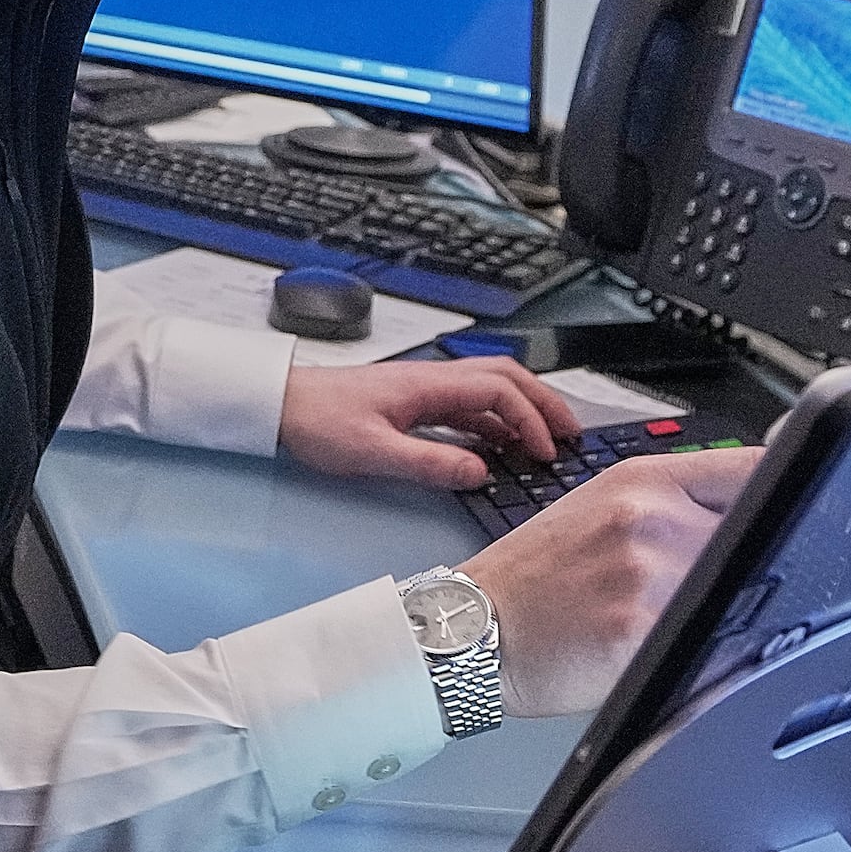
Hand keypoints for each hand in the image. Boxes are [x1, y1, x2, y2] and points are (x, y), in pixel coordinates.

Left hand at [277, 355, 579, 487]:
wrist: (280, 404)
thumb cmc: (317, 420)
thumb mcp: (373, 451)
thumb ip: (428, 463)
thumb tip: (480, 473)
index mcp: (428, 385)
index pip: (498, 390)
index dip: (530, 418)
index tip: (546, 451)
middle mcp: (432, 380)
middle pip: (505, 378)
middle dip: (542, 403)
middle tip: (570, 434)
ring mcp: (424, 390)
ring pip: (489, 389)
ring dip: (521, 409)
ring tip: (545, 440)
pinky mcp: (413, 403)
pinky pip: (467, 406)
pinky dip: (493, 421)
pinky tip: (498, 447)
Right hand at [461, 446, 758, 716]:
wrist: (474, 629)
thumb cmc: (533, 575)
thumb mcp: (597, 508)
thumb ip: (671, 502)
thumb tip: (745, 514)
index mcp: (641, 481)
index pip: (750, 470)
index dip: (784, 492)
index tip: (802, 507)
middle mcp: (650, 519)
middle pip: (755, 538)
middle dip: (746, 566)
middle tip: (716, 588)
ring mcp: (650, 575)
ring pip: (739, 595)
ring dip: (727, 614)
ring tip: (680, 624)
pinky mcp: (645, 632)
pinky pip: (712, 643)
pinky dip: (708, 652)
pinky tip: (673, 654)